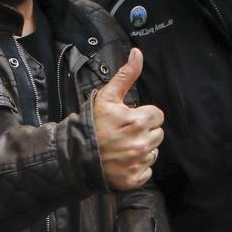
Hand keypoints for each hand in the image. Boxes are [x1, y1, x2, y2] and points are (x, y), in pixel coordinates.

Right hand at [91, 48, 165, 190]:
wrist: (74, 156)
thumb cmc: (91, 125)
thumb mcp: (107, 97)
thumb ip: (126, 75)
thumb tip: (137, 53)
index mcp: (138, 121)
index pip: (157, 115)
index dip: (143, 116)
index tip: (129, 120)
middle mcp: (141, 142)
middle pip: (158, 134)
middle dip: (144, 132)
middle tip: (124, 134)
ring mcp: (138, 162)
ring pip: (153, 152)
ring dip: (142, 149)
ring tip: (122, 147)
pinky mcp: (134, 178)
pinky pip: (147, 171)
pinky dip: (137, 167)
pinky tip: (123, 162)